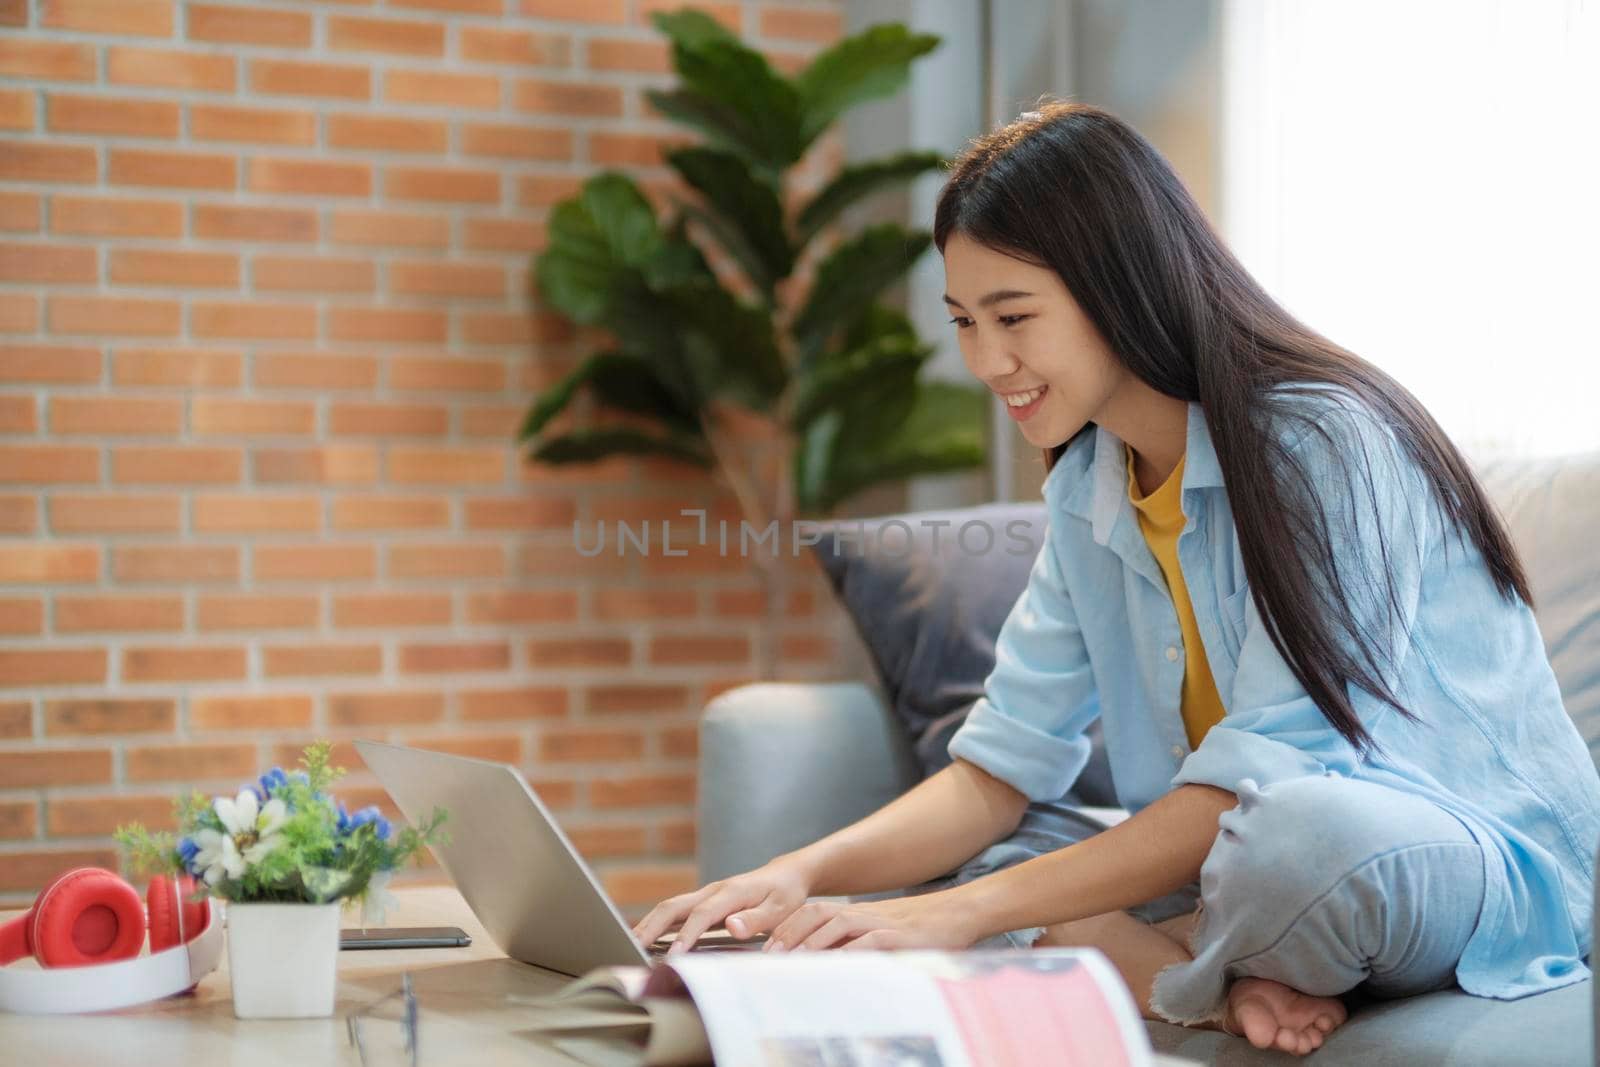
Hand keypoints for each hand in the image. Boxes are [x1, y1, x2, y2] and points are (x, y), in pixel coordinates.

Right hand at [631, 856, 813, 955]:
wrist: (786, 875)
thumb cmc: (785, 894)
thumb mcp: (781, 908)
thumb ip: (757, 919)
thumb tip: (732, 927)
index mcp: (731, 893)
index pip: (702, 915)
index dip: (686, 935)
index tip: (673, 956)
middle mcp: (713, 891)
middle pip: (673, 906)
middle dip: (651, 927)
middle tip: (632, 948)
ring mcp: (705, 894)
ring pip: (669, 907)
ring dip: (648, 925)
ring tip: (629, 946)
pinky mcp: (703, 901)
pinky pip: (675, 911)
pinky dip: (657, 924)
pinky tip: (646, 939)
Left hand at [765, 890, 977, 952]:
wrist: (957, 914)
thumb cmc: (916, 930)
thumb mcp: (879, 933)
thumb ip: (853, 943)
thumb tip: (822, 962)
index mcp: (855, 912)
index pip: (812, 912)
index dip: (786, 927)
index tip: (766, 946)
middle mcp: (862, 913)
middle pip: (816, 913)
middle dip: (789, 932)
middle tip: (770, 954)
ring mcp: (880, 922)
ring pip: (837, 924)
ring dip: (812, 943)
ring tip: (793, 960)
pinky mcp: (900, 936)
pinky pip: (870, 941)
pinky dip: (851, 952)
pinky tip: (836, 965)